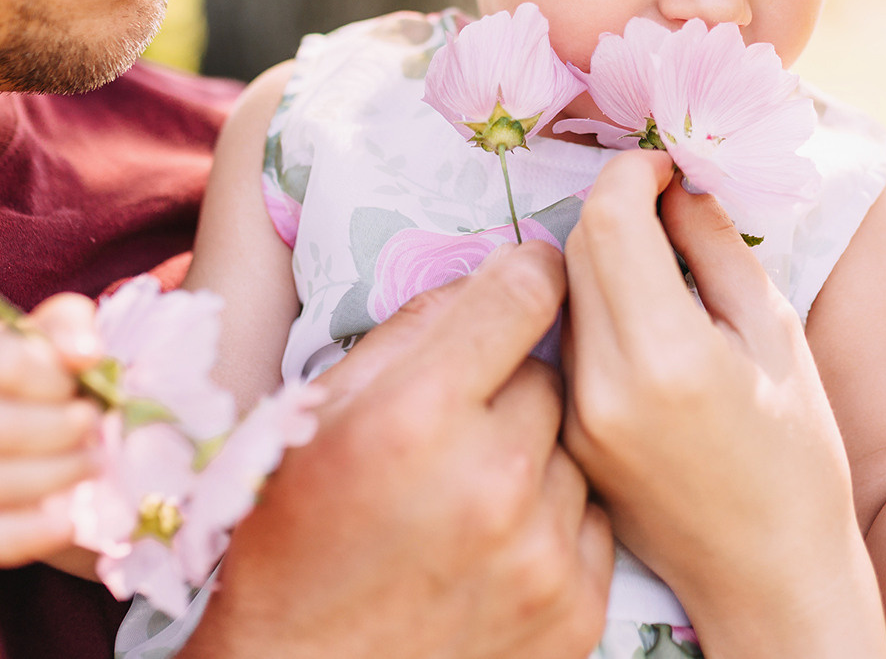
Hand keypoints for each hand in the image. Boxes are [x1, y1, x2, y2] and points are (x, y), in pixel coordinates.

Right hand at [0, 294, 102, 567]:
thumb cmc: (24, 375)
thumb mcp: (44, 338)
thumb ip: (67, 329)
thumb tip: (86, 354)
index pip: (2, 366)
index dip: (55, 380)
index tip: (82, 386)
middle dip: (61, 432)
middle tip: (99, 427)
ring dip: (55, 477)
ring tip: (94, 464)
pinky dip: (28, 536)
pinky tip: (68, 524)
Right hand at [191, 241, 612, 658]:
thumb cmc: (292, 542)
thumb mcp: (315, 415)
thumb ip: (406, 332)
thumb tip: (487, 276)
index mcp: (417, 414)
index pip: (525, 292)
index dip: (524, 278)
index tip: (523, 283)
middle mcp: (491, 479)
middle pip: (550, 375)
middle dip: (510, 387)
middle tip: (462, 423)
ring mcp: (541, 553)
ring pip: (575, 450)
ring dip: (534, 459)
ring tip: (470, 495)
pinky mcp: (574, 610)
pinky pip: (594, 522)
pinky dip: (555, 524)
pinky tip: (495, 544)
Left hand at [561, 152, 885, 658]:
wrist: (769, 578)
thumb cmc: (798, 456)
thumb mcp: (776, 334)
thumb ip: (718, 248)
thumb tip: (680, 180)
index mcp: (666, 355)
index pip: (608, 218)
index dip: (633, 172)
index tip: (666, 166)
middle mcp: (603, 386)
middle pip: (576, 247)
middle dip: (618, 208)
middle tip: (668, 206)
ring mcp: (574, 419)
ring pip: (565, 293)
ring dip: (604, 259)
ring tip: (664, 270)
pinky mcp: (565, 439)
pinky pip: (566, 343)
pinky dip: (598, 313)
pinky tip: (647, 328)